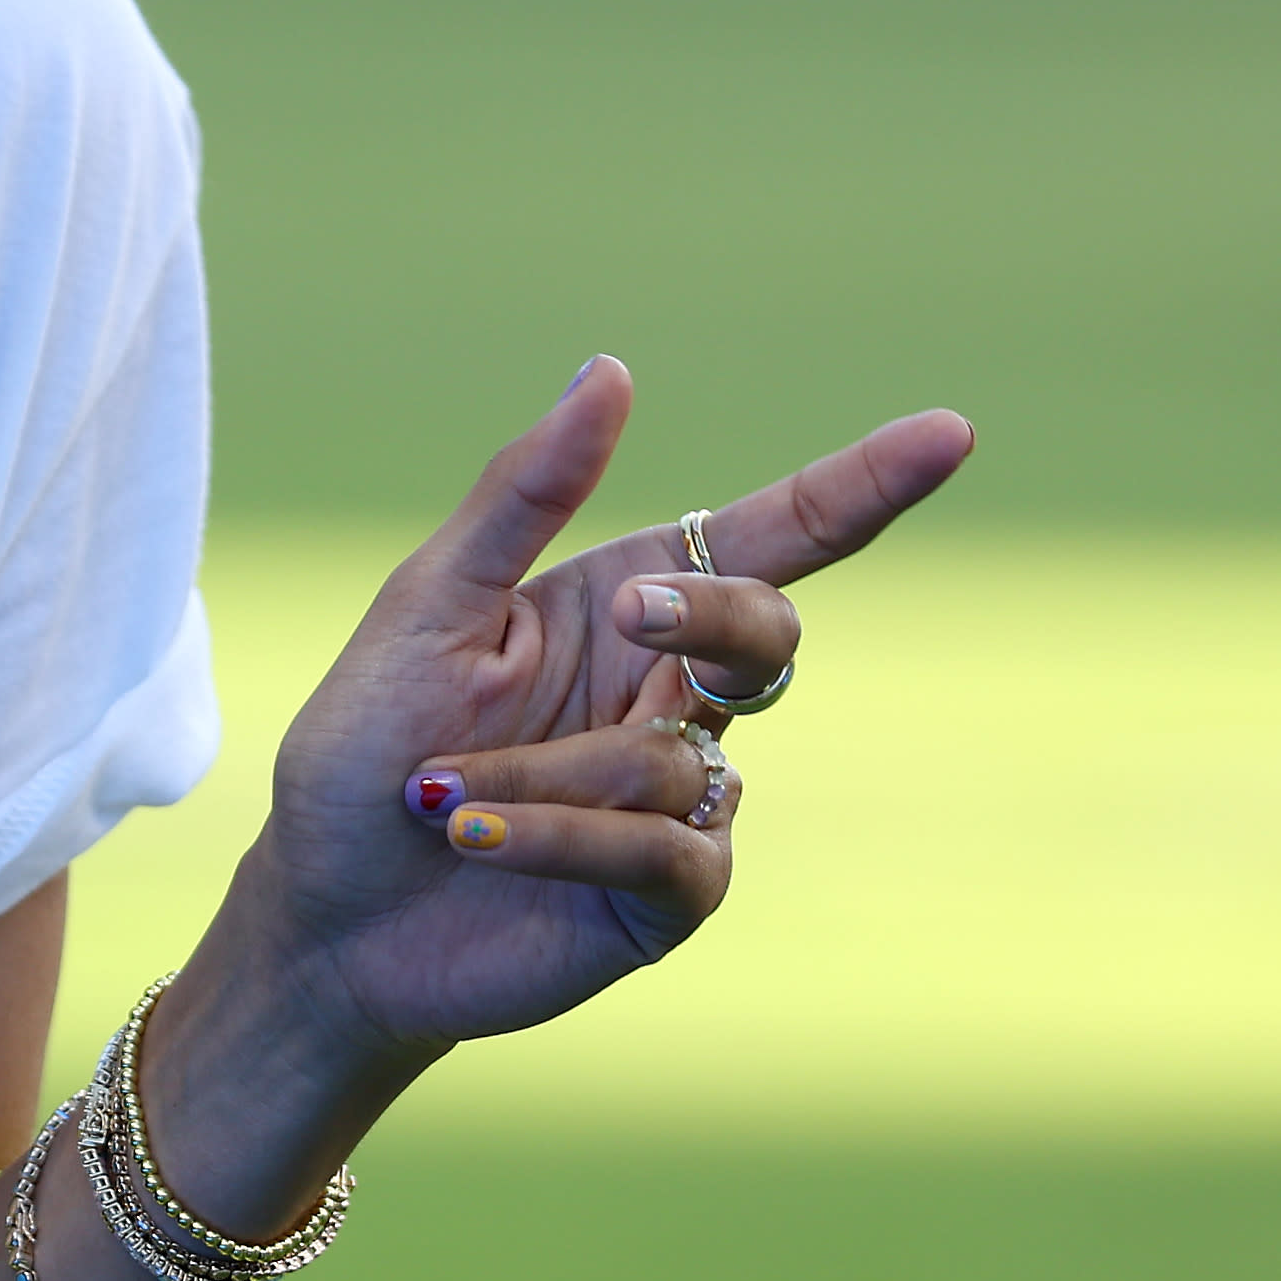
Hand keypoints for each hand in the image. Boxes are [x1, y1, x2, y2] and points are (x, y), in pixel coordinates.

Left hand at [238, 359, 972, 1059]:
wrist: (329, 909)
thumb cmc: (369, 747)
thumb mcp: (429, 605)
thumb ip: (525, 495)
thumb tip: (611, 371)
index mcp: (623, 606)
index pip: (768, 537)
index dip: (863, 486)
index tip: (951, 432)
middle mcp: (670, 696)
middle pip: (769, 633)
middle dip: (711, 613)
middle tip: (629, 609)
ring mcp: (682, 800)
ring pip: (678, 756)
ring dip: (543, 772)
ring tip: (440, 793)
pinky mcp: (669, 897)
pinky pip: (664, 848)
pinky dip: (558, 835)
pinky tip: (474, 837)